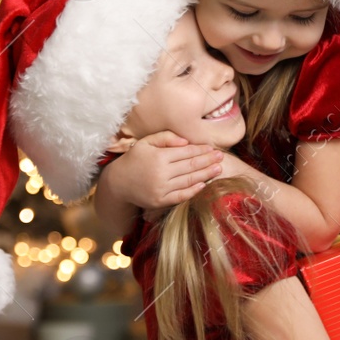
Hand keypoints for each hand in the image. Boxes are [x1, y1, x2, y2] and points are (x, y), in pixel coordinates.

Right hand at [104, 131, 222, 207]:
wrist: (118, 183)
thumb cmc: (134, 159)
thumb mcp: (146, 142)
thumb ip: (165, 138)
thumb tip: (186, 142)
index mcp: (158, 156)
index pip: (186, 152)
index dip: (201, 150)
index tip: (212, 148)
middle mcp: (161, 173)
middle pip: (191, 166)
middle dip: (208, 161)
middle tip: (221, 157)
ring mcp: (161, 188)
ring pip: (189, 180)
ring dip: (206, 174)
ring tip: (218, 169)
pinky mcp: (160, 201)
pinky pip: (181, 196)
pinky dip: (193, 190)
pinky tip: (204, 184)